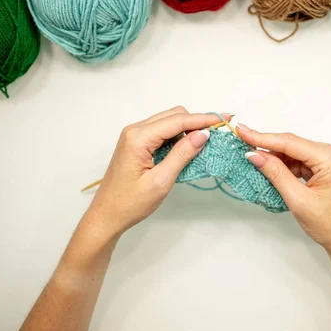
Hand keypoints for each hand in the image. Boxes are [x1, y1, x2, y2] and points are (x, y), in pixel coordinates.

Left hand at [87, 107, 229, 236]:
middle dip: (197, 122)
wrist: (107, 215)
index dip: (203, 119)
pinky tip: (188, 148)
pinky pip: (162, 131)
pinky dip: (177, 136)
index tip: (224, 120)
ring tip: (205, 143)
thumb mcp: (161, 181)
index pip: (177, 120)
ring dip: (188, 129)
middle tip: (218, 133)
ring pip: (169, 121)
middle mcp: (135, 131)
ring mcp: (134, 136)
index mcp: (138, 138)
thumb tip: (203, 134)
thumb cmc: (130, 203)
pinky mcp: (136, 143)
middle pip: (174, 115)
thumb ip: (182, 155)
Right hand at [236, 125, 330, 255]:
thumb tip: (254, 155)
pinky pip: (295, 161)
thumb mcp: (298, 200)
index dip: (263, 137)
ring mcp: (324, 160)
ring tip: (249, 155)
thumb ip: (276, 174)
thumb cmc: (329, 224)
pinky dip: (280, 164)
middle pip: (290, 144)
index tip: (241, 132)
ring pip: (290, 152)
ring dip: (271, 155)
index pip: (289, 142)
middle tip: (240, 140)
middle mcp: (328, 153)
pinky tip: (265, 166)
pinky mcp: (319, 168)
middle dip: (265, 144)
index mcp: (328, 157)